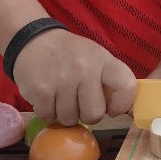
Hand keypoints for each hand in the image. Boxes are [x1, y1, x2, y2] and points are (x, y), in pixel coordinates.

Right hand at [13, 29, 137, 125]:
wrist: (34, 39)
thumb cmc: (70, 53)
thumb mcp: (95, 57)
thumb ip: (109, 80)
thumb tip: (121, 111)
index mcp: (103, 60)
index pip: (127, 87)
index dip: (121, 105)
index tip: (111, 107)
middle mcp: (84, 69)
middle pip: (94, 115)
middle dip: (86, 114)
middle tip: (79, 101)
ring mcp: (61, 80)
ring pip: (69, 119)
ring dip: (65, 113)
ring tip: (61, 95)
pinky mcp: (40, 90)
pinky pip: (48, 117)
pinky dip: (47, 111)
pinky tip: (47, 95)